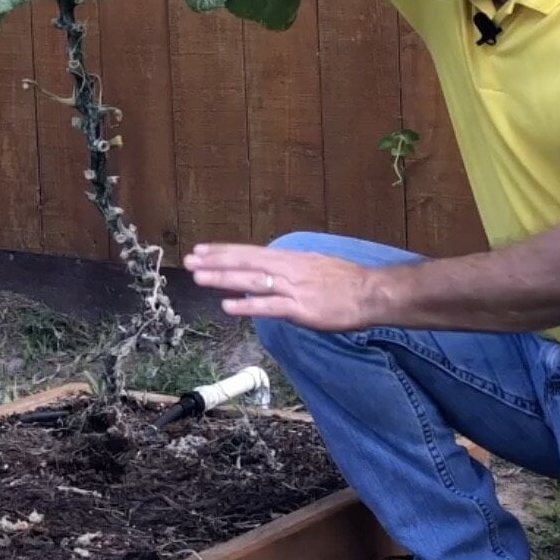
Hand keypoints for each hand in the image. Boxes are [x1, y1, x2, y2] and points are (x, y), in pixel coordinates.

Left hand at [183, 243, 393, 332]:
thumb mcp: (313, 265)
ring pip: (251, 281)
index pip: (249, 252)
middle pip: (244, 263)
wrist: (371, 292)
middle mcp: (287, 269)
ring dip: (223, 279)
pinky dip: (247, 305)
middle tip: (189, 261)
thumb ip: (288, 268)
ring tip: (199, 278)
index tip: (200, 250)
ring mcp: (292, 288)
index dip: (223, 251)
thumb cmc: (345, 281)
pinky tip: (228, 306)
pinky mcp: (300, 309)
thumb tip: (267, 271)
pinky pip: (269, 307)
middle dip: (214, 262)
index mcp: (289, 259)